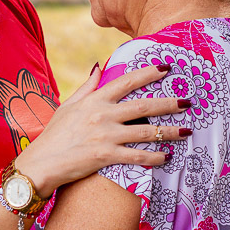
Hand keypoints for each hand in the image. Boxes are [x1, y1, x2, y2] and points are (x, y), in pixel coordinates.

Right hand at [17, 63, 190, 193]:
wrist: (40, 164)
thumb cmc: (53, 136)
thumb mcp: (68, 106)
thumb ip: (87, 87)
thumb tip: (99, 66)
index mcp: (94, 100)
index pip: (126, 81)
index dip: (148, 73)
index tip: (166, 68)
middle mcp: (102, 115)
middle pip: (144, 106)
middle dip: (169, 103)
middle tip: (188, 101)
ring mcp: (105, 136)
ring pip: (146, 132)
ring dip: (170, 131)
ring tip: (187, 131)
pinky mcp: (106, 156)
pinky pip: (137, 156)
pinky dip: (154, 157)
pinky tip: (167, 157)